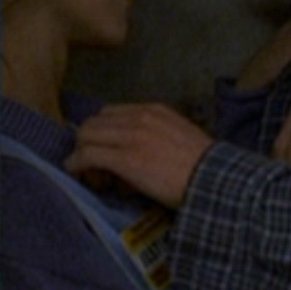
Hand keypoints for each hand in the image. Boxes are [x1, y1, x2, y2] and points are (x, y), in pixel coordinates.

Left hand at [66, 103, 213, 208]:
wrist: (214, 179)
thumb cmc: (205, 165)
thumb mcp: (181, 137)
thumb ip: (157, 136)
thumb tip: (138, 156)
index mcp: (154, 110)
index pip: (111, 113)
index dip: (103, 133)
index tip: (107, 152)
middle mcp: (139, 117)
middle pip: (94, 122)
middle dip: (89, 143)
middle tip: (96, 167)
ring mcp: (130, 137)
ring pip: (86, 135)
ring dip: (82, 154)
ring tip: (92, 175)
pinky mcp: (124, 159)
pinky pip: (86, 155)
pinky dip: (76, 164)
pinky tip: (79, 174)